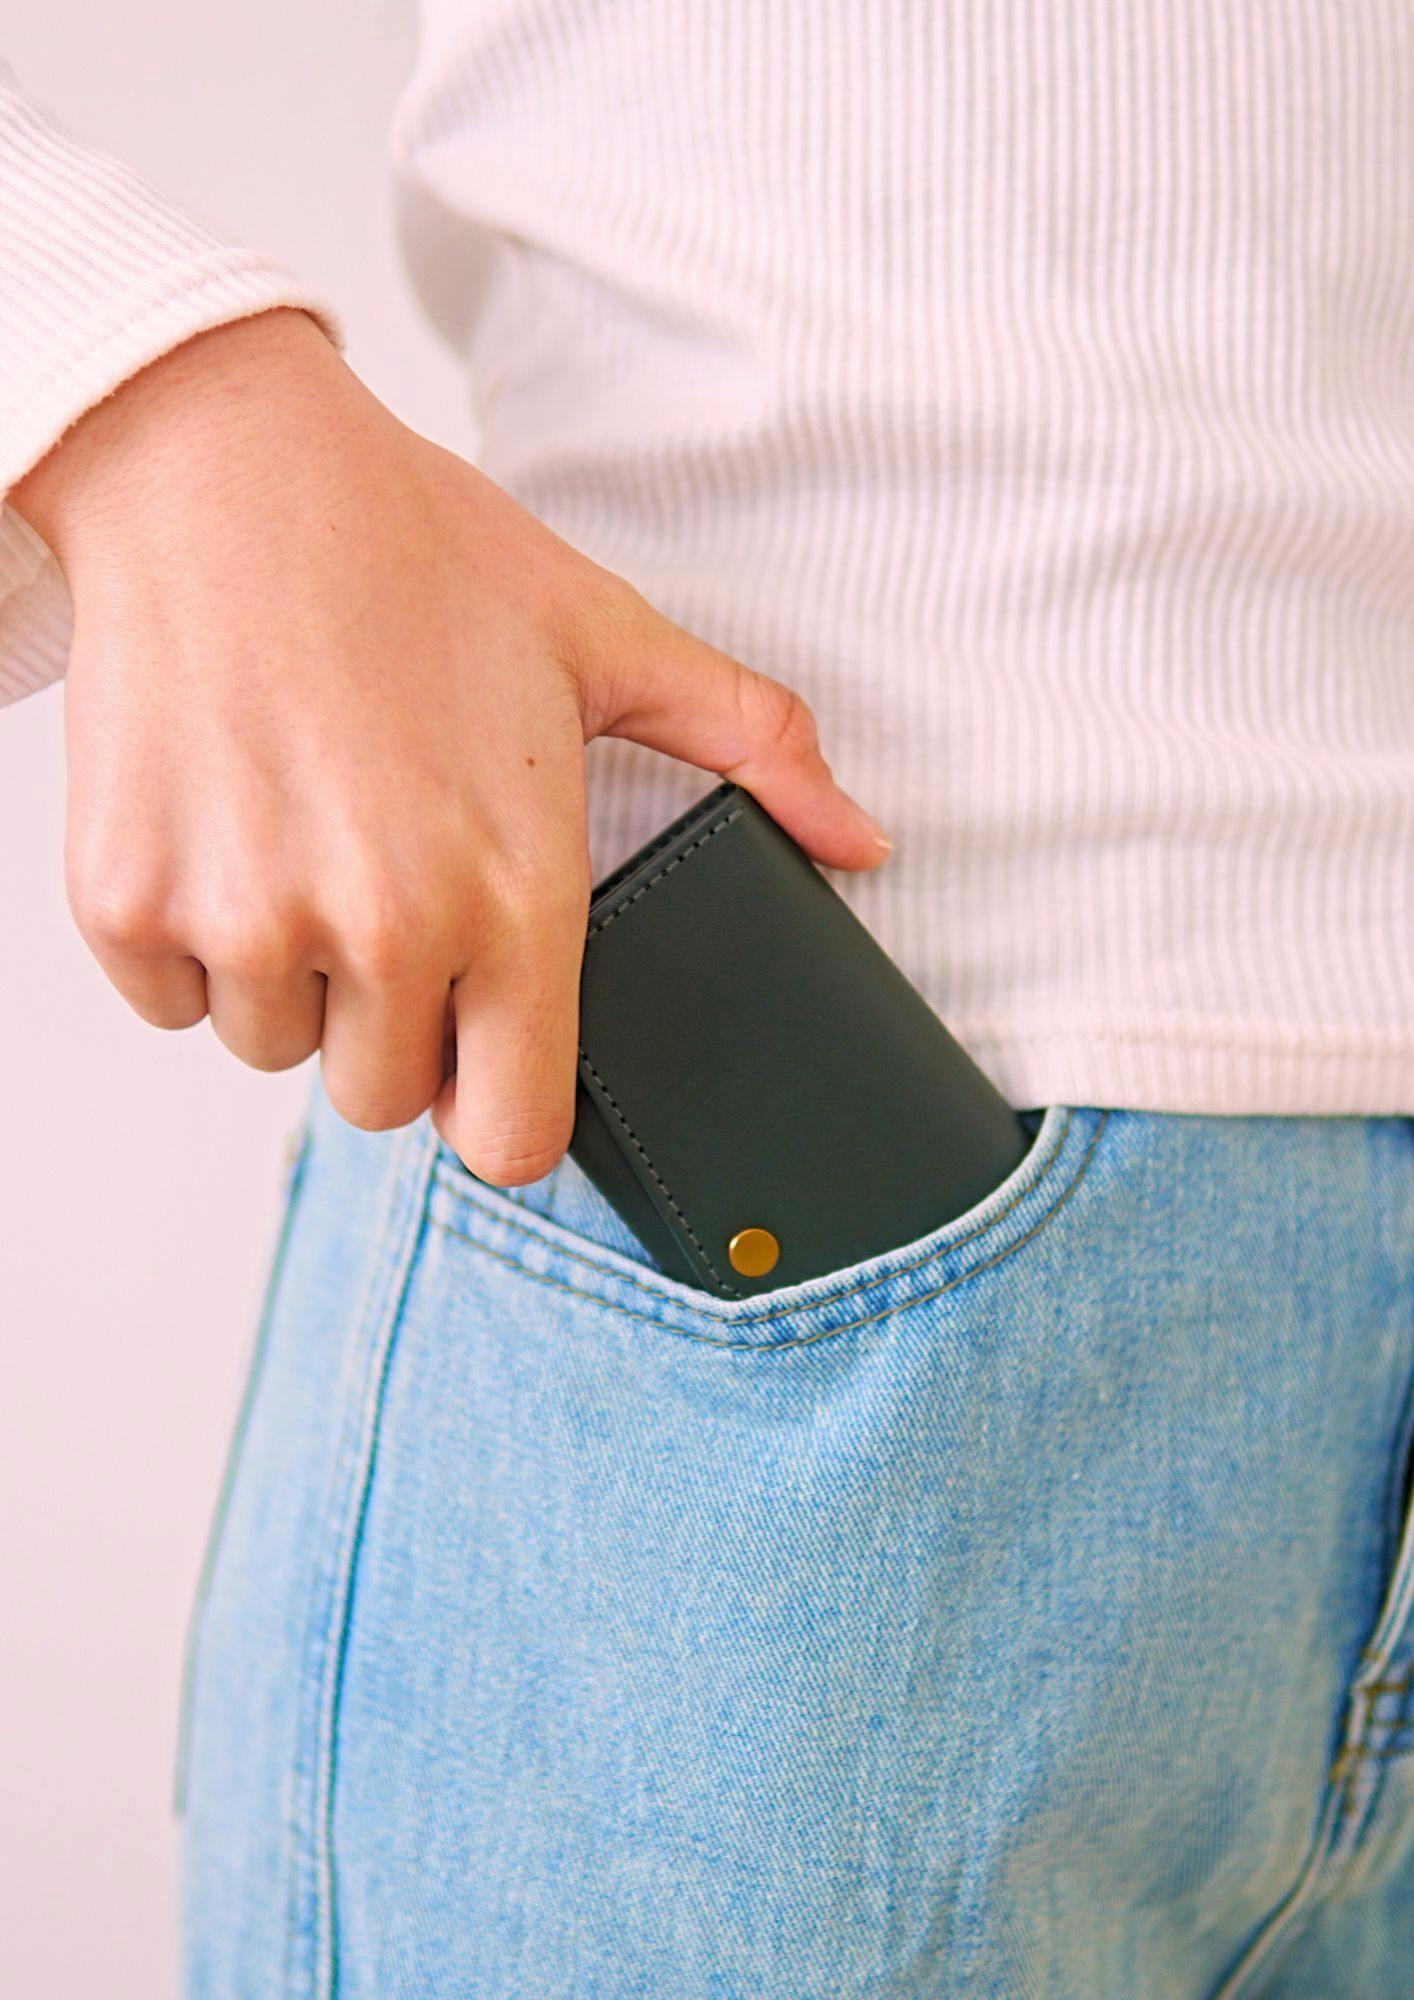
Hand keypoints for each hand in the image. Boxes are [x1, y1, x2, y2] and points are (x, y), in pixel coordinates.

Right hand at [11, 308, 891, 1183]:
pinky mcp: (127, 899)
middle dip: (391, 1026)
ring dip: (288, 975)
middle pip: (385, 1103)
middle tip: (387, 893)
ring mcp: (246, 919)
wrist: (226, 465)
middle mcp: (383, 928)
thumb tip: (863, 841)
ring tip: (307, 833)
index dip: (501, 1106)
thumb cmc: (421, 553)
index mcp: (513, 893)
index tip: (484, 1050)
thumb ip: (754, 748)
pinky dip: (185, 937)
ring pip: (274, 1048)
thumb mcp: (610, 639)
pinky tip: (226, 822)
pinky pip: (169, 999)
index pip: (513, 1138)